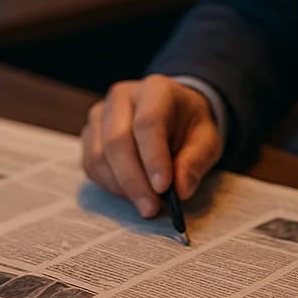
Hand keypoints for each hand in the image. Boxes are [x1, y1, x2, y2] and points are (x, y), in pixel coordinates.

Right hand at [79, 75, 222, 216]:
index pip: (148, 122)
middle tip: (152, 208)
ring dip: (121, 188)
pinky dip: (110, 186)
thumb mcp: (207, 139)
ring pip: (99, 156)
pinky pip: (91, 166)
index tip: (164, 188)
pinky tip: (131, 194)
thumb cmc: (189, 125)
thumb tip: (181, 190)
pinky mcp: (90, 134)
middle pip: (117, 140)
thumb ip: (195, 161)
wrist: (173, 114)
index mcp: (156, 89)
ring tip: (146, 204)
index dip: (154, 158)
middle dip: (134, 181)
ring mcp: (101, 114)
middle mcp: (122, 96)